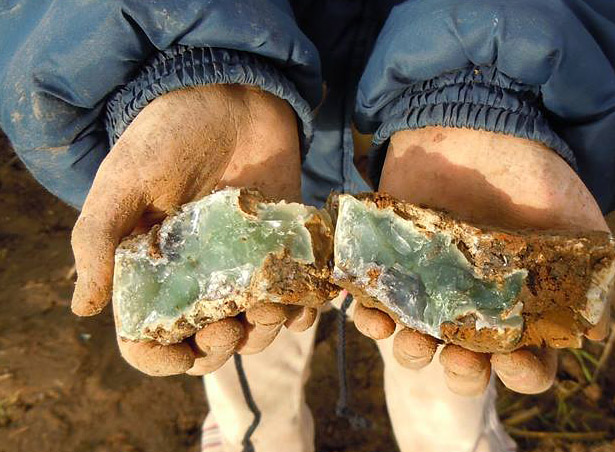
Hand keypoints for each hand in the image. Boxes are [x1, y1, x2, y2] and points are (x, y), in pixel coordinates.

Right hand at [71, 84, 316, 375]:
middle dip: (218, 349)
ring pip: (252, 327)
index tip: (182, 356)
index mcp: (152, 269)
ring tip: (268, 309)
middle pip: (206, 341)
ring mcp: (242, 264)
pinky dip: (299, 310)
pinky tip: (301, 303)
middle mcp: (197, 275)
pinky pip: (293, 297)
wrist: (231, 95)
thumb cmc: (170, 134)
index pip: (149, 335)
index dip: (162, 357)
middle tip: (228, 329)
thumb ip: (99, 239)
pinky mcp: (281, 248)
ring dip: (262, 333)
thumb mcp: (125, 181)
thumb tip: (83, 306)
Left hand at [353, 126, 610, 394]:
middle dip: (463, 373)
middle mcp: (474, 309)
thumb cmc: (536, 177)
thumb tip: (594, 333)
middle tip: (462, 359)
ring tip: (412, 342)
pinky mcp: (394, 265)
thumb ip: (590, 278)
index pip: (525, 364)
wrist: (483, 125)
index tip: (514, 358)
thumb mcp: (578, 223)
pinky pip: (375, 304)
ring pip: (416, 344)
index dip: (522, 373)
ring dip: (412, 354)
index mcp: (521, 309)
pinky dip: (369, 317)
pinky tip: (369, 315)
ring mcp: (431, 289)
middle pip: (467, 366)